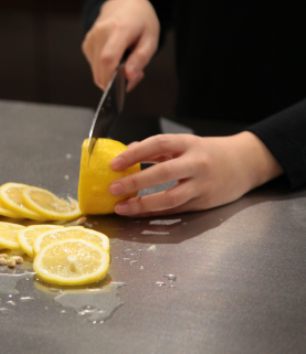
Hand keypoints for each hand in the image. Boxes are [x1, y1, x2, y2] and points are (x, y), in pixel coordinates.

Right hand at [82, 0, 159, 91]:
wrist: (123, 6)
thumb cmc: (141, 22)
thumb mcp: (151, 39)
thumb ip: (141, 59)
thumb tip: (129, 77)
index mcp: (120, 28)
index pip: (108, 58)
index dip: (110, 78)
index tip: (118, 89)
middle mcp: (100, 32)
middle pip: (100, 68)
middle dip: (114, 80)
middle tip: (132, 74)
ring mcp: (91, 38)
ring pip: (96, 70)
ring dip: (110, 75)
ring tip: (124, 62)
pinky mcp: (86, 45)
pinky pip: (94, 66)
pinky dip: (104, 69)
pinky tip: (115, 58)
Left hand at [108, 132, 283, 216]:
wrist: (246, 163)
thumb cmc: (209, 152)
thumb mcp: (185, 143)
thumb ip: (157, 148)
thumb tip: (127, 152)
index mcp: (189, 144)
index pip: (158, 144)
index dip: (135, 154)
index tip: (114, 163)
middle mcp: (197, 164)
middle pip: (163, 173)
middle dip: (135, 181)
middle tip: (113, 188)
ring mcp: (202, 185)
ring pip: (170, 198)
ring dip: (143, 204)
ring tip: (122, 207)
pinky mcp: (204, 203)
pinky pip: (176, 210)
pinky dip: (155, 213)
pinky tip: (138, 214)